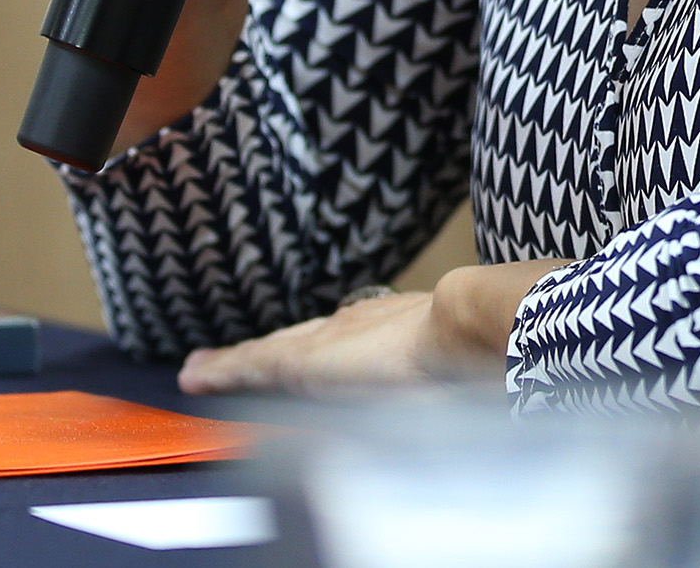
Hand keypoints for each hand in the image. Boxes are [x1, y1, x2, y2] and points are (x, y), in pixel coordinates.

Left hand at [178, 258, 570, 395]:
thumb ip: (477, 348)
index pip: (358, 332)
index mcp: (404, 328)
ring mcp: (332, 341)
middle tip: (245, 358)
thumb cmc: (494, 349)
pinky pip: (252, 365)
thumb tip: (502, 363)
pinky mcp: (304, 362)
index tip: (322, 340)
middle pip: (309, 339)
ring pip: (274, 352)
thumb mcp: (480, 352)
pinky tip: (196, 374)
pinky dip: (225, 369)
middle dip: (278, 350)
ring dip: (242, 362)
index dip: (336, 340)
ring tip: (206, 368)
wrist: (480, 327)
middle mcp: (362, 326)